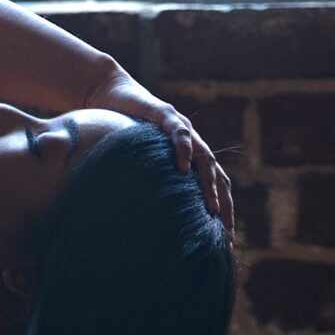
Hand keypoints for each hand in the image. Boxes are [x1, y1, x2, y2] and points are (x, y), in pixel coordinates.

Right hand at [81, 68, 234, 237]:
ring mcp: (181, 128)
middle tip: (225, 232)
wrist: (109, 94)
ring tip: (212, 207)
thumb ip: (148, 183)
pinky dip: (184, 149)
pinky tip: (184, 167)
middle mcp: (192, 144)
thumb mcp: (139, 163)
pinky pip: (179, 132)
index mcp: (190, 157)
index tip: (225, 240)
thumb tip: (141, 220)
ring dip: (209, 184)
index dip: (223, 212)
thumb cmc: (122, 132)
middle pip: (219, 177)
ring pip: (206, 157)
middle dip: (224, 205)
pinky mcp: (164, 114)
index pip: (215, 186)